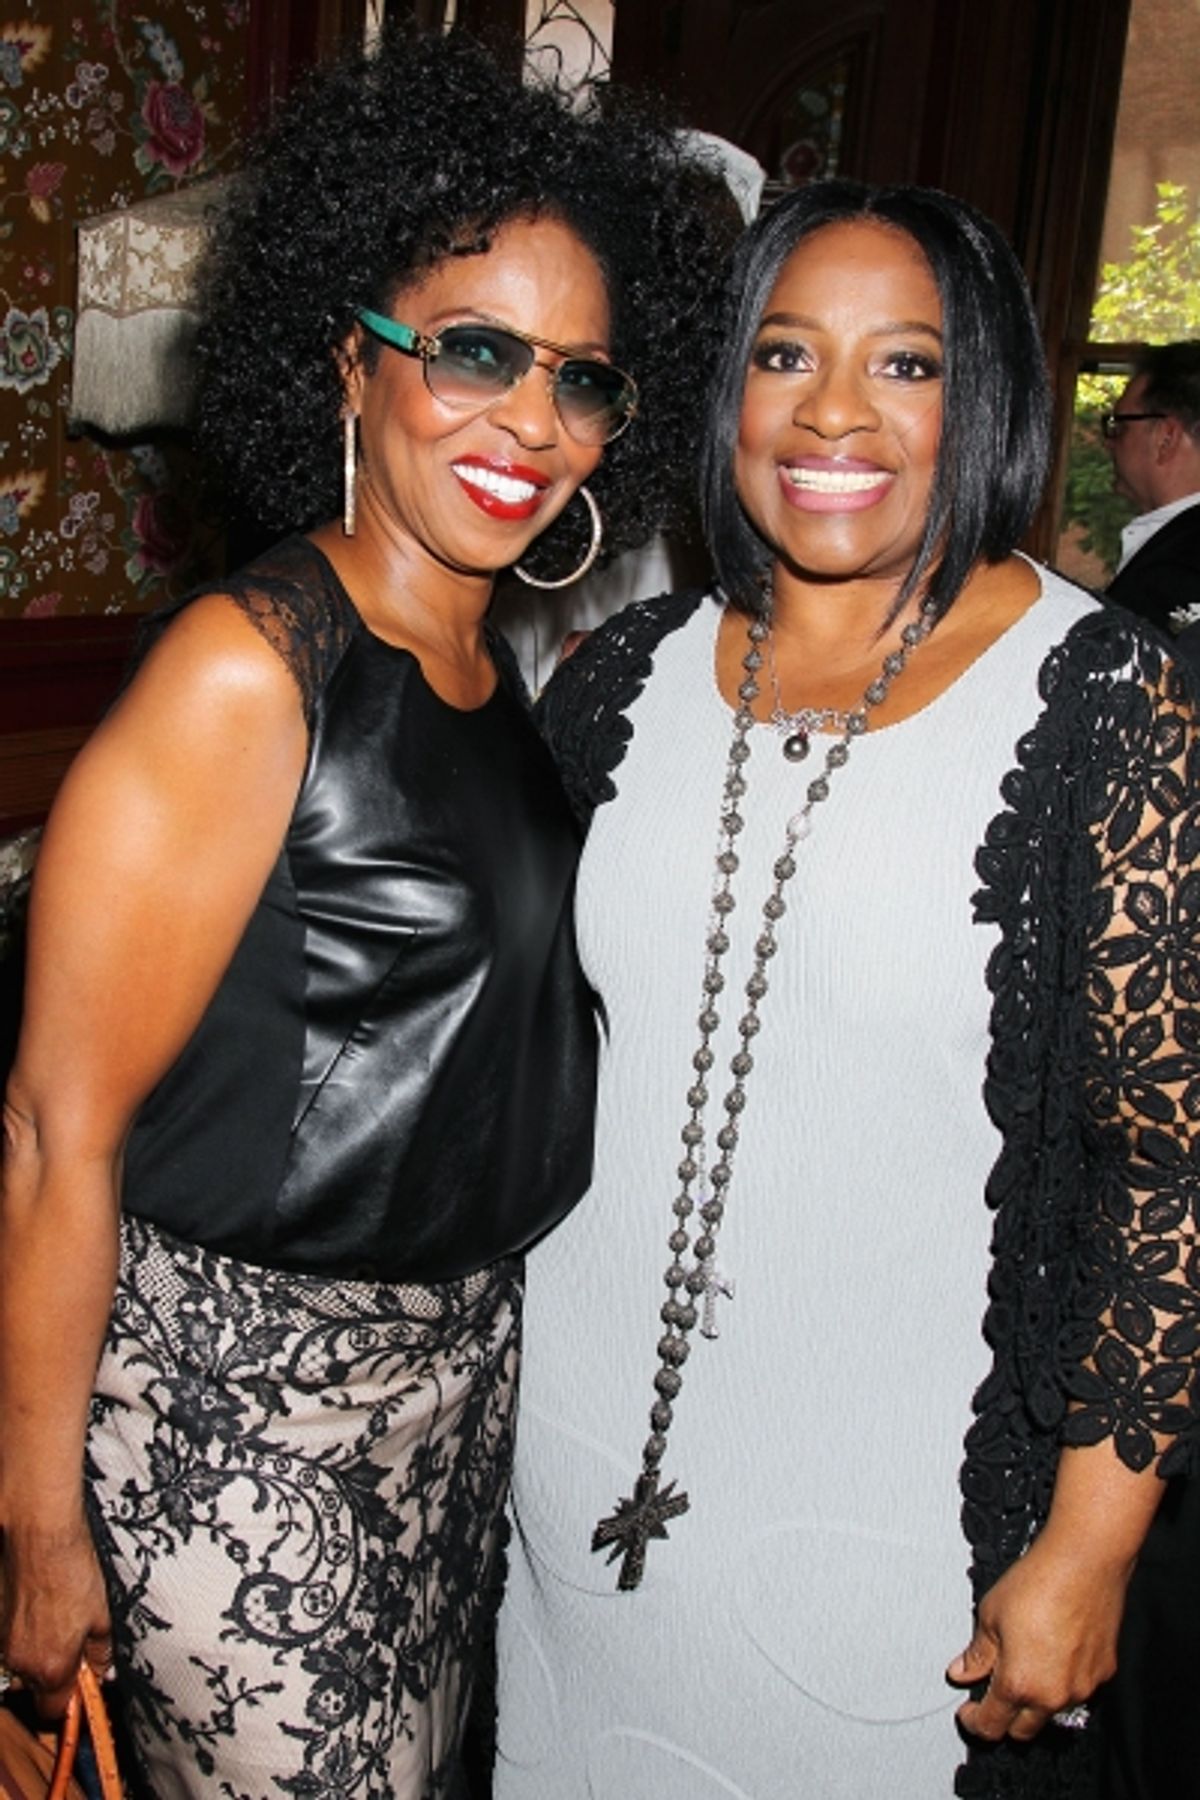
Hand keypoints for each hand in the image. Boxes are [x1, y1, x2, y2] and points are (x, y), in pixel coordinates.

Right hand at [0, 1519, 112, 1718]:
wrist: (40, 1534)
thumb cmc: (75, 1570)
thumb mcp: (104, 1614)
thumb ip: (103, 1653)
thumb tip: (105, 1672)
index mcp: (50, 1668)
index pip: (54, 1711)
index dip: (70, 1702)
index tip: (83, 1686)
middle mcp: (20, 1661)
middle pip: (35, 1687)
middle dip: (53, 1674)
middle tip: (74, 1645)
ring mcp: (2, 1641)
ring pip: (20, 1663)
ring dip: (37, 1653)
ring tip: (58, 1620)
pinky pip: (9, 1640)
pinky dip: (24, 1632)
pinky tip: (41, 1605)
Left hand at [946, 1529, 1129, 1741]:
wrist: (1084, 1562)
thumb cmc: (1039, 1582)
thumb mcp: (990, 1615)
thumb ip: (977, 1654)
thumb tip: (962, 1672)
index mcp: (1020, 1684)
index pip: (992, 1725)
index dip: (975, 1721)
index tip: (969, 1713)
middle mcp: (1054, 1695)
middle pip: (1024, 1730)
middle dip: (1005, 1718)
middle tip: (993, 1693)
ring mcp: (1082, 1687)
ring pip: (1053, 1711)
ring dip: (1037, 1699)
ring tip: (1026, 1664)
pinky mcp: (1104, 1672)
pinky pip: (1079, 1689)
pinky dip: (1063, 1680)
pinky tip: (1054, 1654)